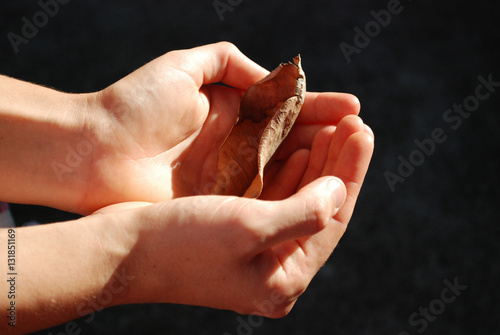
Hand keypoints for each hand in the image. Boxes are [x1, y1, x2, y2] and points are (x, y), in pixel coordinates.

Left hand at [80, 42, 368, 213]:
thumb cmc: (135, 105)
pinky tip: (318, 186)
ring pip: (283, 170)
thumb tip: (275, 75)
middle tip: (361, 134)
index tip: (353, 108)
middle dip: (327, 137)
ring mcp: (229, 176)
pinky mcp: (220, 203)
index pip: (286, 108)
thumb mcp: (186, 67)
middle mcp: (236, 144)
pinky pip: (263, 197)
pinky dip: (290, 192)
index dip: (319, 108)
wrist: (94, 153)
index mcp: (231, 111)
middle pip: (292, 140)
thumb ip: (230, 62)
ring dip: (317, 164)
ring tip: (350, 156)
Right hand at [96, 111, 373, 315]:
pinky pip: (275, 200)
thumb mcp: (249, 228)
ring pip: (300, 201)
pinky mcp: (236, 235)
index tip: (362, 130)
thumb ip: (305, 212)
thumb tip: (338, 190)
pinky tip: (299, 149)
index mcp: (284, 280)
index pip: (334, 219)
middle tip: (354, 123)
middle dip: (338, 164)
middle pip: (321, 209)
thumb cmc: (181, 243)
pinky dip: (289, 173)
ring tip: (332, 129)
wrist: (120, 252)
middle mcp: (274, 270)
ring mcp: (255, 253)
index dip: (351, 171)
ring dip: (316, 164)